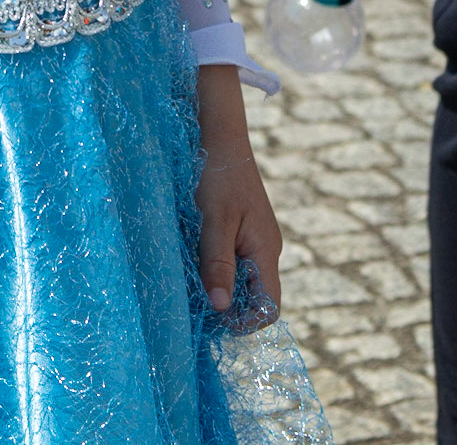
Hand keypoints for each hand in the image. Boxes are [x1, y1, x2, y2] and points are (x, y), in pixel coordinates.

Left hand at [195, 65, 282, 317]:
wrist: (217, 135)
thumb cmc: (216, 176)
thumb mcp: (214, 222)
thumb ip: (217, 264)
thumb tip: (219, 308)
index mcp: (266, 252)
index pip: (269, 307)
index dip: (244, 321)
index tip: (212, 317)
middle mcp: (263, 251)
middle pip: (252, 297)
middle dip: (225, 305)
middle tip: (192, 299)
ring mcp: (251, 241)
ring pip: (237, 279)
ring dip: (214, 284)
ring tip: (187, 277)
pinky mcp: (237, 230)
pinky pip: (228, 261)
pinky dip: (210, 266)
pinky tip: (189, 258)